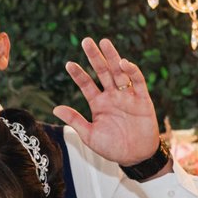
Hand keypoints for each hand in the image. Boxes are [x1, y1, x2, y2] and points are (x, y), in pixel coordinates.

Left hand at [51, 38, 160, 165]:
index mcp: (98, 104)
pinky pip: (137, 81)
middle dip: (95, 57)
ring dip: (112, 57)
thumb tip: (55, 109)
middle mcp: (112, 96)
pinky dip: (132, 71)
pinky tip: (124, 63)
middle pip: (102, 72)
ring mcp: (127, 96)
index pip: (86, 84)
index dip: (78, 74)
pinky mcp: (142, 99)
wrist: (135, 156)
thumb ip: (75, 120)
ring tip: (104, 42)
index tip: (68, 64)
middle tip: (86, 41)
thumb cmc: (112, 148)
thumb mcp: (89, 135)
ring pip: (118, 72)